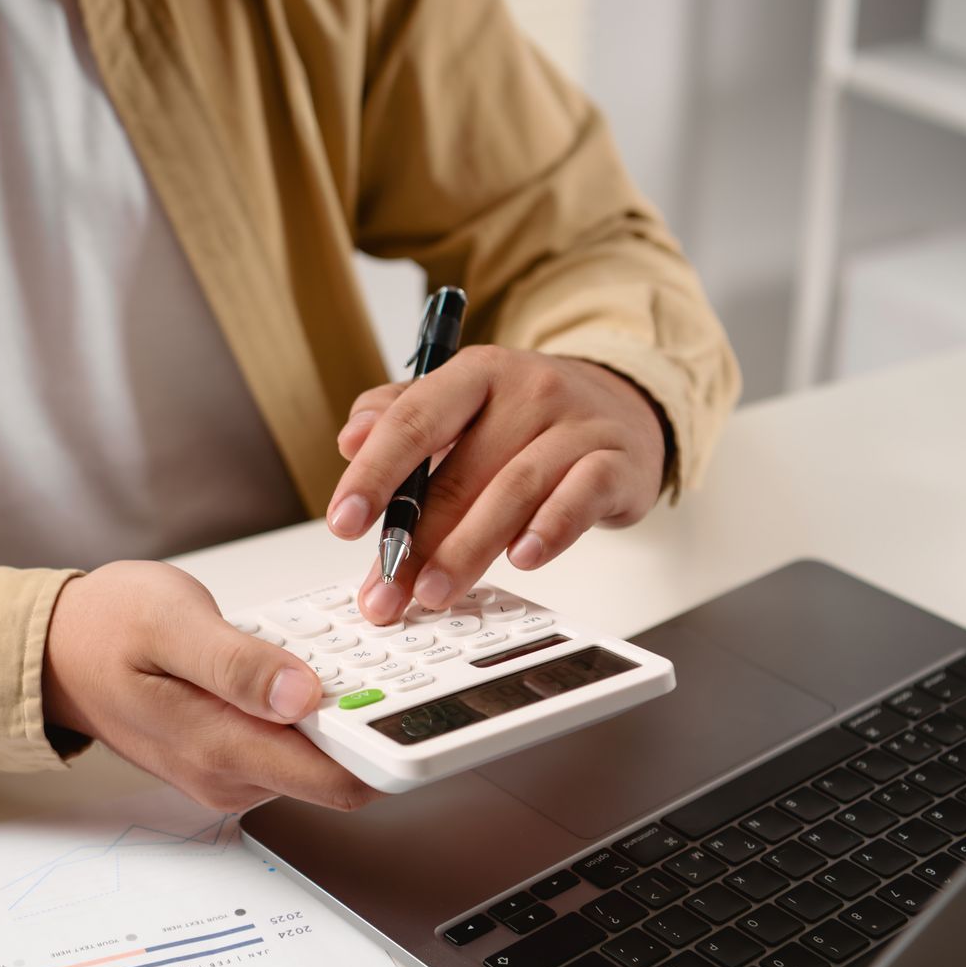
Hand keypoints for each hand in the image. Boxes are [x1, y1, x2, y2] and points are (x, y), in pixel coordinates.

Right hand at [41, 560, 382, 812]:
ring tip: (340, 651)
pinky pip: (290, 739)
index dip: (390, 746)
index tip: (424, 705)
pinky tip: (299, 662)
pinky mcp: (229, 756)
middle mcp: (230, 775)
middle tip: (387, 657)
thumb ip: (237, 662)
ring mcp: (229, 771)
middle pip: (337, 768)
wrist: (54, 651)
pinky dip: (307, 704)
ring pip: (316, 753)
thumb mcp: (171, 622)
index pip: (338, 779)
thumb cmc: (105, 628)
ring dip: (338, 708)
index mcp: (221, 747)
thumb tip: (302, 692)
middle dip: (369, 717)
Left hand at [326, 348, 666, 622]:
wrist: (622, 407)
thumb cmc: (527, 416)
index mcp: (477, 373)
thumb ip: (401, 416)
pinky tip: (523, 559)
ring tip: (433, 594)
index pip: (415, 419)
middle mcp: (528, 391)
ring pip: (515, 490)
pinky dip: (550, 529)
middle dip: (415, 541)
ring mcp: (576, 426)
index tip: (343, 522)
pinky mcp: (617, 464)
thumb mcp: (463, 402)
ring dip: (468, 550)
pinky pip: (581, 497)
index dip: (374, 474)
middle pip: (460, 471)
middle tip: (385, 590)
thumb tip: (350, 440)